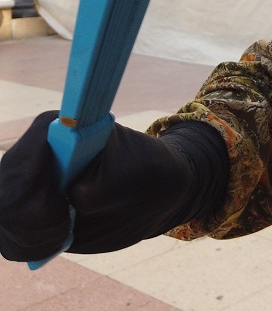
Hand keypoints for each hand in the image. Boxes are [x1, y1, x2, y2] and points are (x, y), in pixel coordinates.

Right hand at [0, 111, 227, 260]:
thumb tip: (80, 194)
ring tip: (65, 231)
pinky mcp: (26, 212)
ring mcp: (24, 184)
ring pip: (5, 219)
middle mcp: (32, 154)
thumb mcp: (140, 171)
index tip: (63, 203)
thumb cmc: (146, 169)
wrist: (151, 188)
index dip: (35, 188)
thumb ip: (110, 182)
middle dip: (33, 221)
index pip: (24, 161)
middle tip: (65, 225)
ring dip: (32, 236)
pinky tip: (55, 240)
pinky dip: (29, 245)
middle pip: (7, 197)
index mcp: (59, 130)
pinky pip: (11, 238)